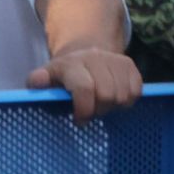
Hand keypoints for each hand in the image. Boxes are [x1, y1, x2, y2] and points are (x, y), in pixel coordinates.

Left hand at [27, 47, 141, 123]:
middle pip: (108, 95)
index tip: (79, 120)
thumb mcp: (47, 78)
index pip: (85, 88)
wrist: (83, 53)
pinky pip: (136, 90)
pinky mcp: (129, 63)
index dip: (84, 109)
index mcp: (72, 64)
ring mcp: (114, 59)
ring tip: (101, 104)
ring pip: (123, 95)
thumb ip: (39, 81)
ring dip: (113, 106)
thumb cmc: (63, 76)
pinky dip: (127, 101)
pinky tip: (114, 98)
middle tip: (91, 111)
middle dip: (99, 110)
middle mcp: (95, 58)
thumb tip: (37, 81)